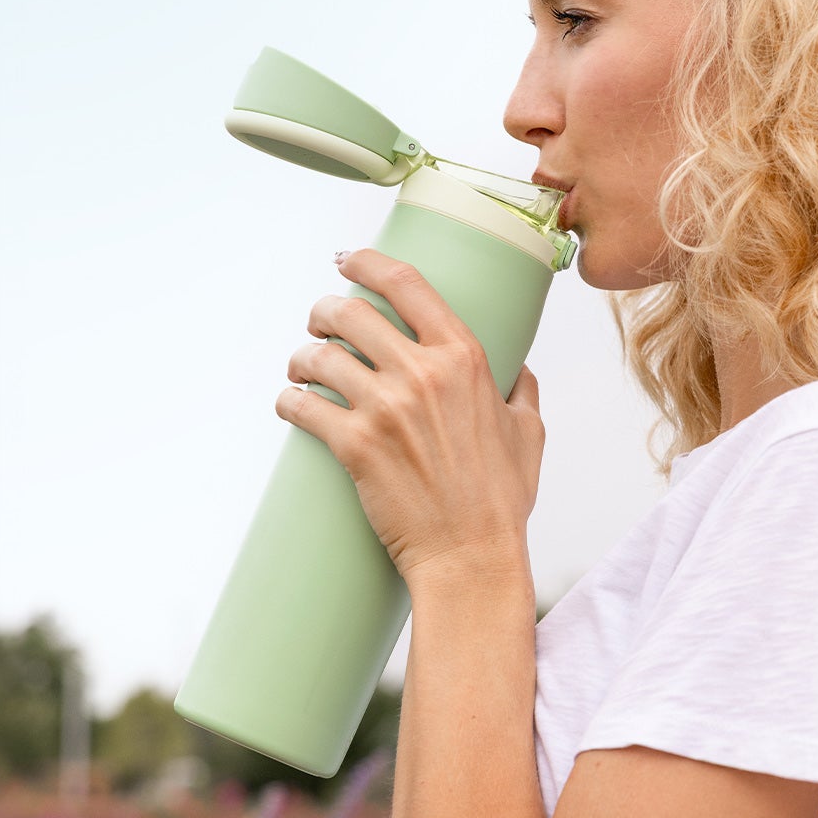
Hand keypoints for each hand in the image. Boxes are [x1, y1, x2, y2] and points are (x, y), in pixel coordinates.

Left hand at [275, 248, 542, 588]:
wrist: (471, 556)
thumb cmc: (501, 499)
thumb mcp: (528, 432)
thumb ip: (521, 392)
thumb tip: (518, 371)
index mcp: (465, 358)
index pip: (406, 284)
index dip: (367, 263)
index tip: (348, 261)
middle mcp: (423, 374)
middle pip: (349, 312)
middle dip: (324, 312)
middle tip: (320, 325)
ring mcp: (385, 408)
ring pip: (318, 355)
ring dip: (302, 358)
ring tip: (303, 369)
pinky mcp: (354, 446)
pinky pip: (301, 405)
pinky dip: (289, 401)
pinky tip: (291, 405)